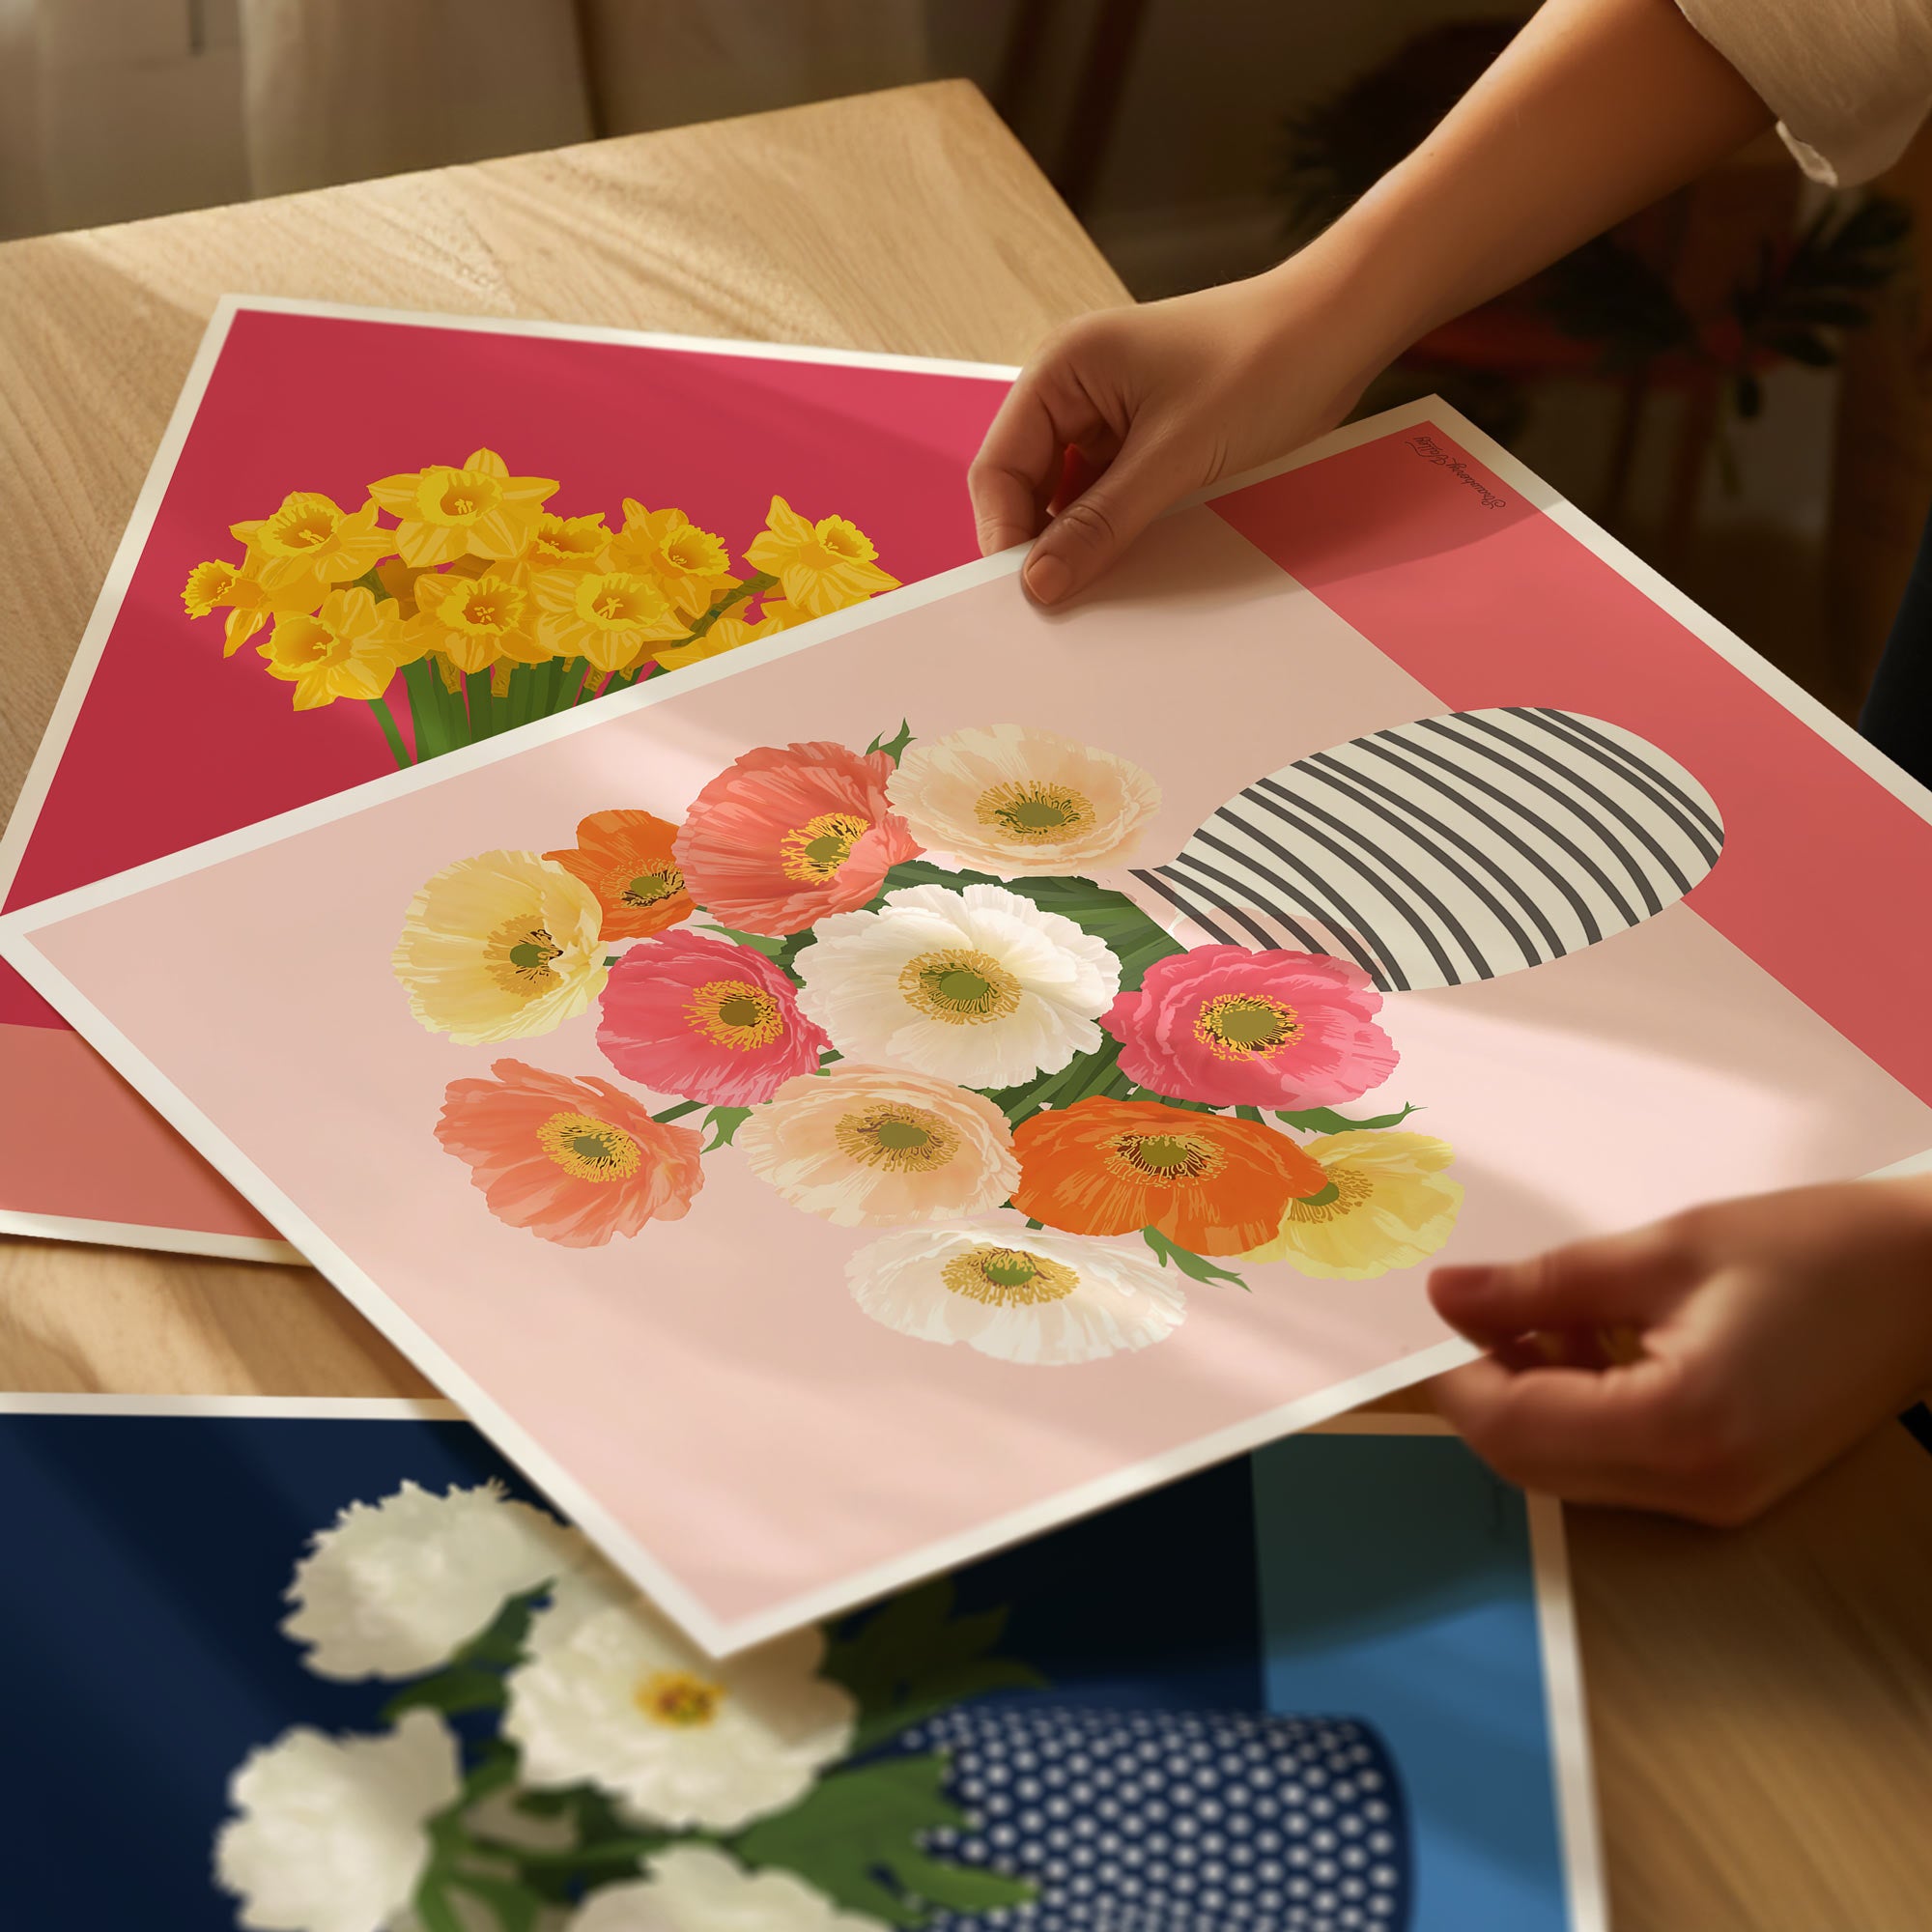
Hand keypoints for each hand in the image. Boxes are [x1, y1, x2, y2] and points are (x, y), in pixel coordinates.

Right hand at [967, 262, 1380, 604]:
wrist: (1340, 329)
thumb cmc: (1262, 362)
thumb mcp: (1174, 456)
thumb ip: (1100, 523)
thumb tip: (1038, 584)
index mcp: (1060, 369)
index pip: (998, 468)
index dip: (1004, 534)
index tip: (1027, 596)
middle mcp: (1073, 388)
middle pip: (1025, 486)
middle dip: (1039, 542)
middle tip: (1061, 604)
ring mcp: (1108, 413)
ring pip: (1067, 498)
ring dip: (1080, 540)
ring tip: (1101, 584)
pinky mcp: (1143, 437)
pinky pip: (1107, 496)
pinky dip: (1113, 530)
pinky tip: (1131, 561)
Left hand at [1427, 1178, 1931, 1524]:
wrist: (1931, 1282)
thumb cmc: (1813, 1250)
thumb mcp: (1662, 1251)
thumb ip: (1542, 1286)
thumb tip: (1445, 1296)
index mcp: (1678, 1427)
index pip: (1513, 1429)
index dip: (1453, 1377)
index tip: (1429, 1318)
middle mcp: (1694, 1486)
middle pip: (1531, 1464)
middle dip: (1485, 1391)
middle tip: (1473, 1309)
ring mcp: (1715, 1499)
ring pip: (1567, 1469)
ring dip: (1531, 1398)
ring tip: (1542, 1311)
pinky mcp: (1727, 1487)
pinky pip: (1616, 1464)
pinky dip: (1579, 1409)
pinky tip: (1591, 1339)